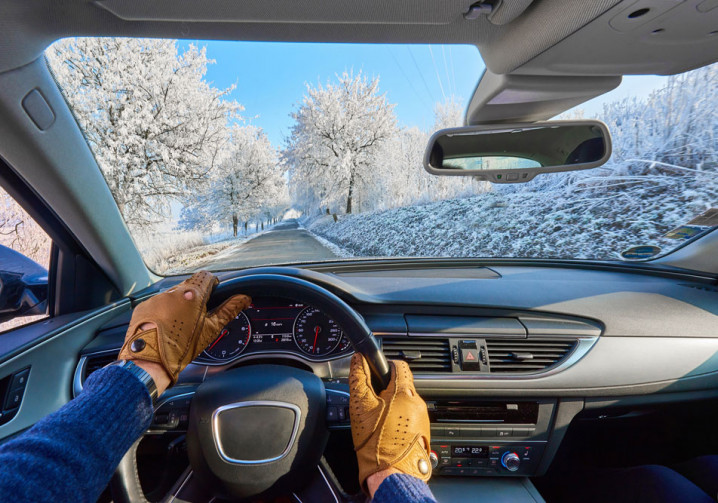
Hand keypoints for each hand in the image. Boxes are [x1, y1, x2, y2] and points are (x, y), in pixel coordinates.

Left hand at [118, 271, 250, 386]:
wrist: (150, 360)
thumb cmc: (182, 346)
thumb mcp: (211, 329)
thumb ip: (229, 310)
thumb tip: (244, 298)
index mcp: (193, 294)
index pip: (206, 276)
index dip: (212, 284)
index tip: (213, 294)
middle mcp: (173, 291)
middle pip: (189, 286)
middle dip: (195, 297)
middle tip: (198, 315)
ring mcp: (157, 298)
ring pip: (173, 295)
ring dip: (179, 304)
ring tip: (179, 324)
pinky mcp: (144, 306)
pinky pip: (158, 303)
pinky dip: (163, 311)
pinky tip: (165, 326)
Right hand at [349, 354, 430, 495]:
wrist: (390, 474)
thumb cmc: (376, 443)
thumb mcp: (360, 406)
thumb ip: (358, 378)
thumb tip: (358, 360)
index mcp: (404, 392)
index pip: (400, 365)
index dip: (385, 365)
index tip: (376, 373)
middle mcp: (418, 403)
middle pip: (402, 385)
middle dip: (386, 390)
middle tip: (372, 402)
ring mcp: (422, 419)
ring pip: (406, 402)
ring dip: (392, 405)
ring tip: (378, 419)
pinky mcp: (422, 432)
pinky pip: (410, 418)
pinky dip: (399, 419)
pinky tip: (387, 430)